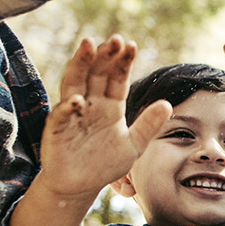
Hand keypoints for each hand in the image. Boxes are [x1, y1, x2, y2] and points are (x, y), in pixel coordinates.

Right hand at [37, 37, 170, 202]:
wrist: (81, 186)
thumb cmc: (104, 163)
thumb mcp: (134, 145)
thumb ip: (149, 125)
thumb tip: (167, 104)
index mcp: (109, 105)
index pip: (117, 77)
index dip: (123, 62)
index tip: (131, 45)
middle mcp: (90, 103)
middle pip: (95, 72)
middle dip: (104, 55)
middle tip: (115, 39)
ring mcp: (72, 114)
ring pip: (75, 83)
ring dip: (80, 64)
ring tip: (88, 45)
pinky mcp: (57, 130)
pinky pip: (61, 115)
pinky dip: (68, 106)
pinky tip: (77, 100)